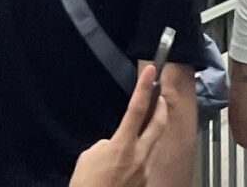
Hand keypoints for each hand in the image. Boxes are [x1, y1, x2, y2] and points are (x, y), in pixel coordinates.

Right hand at [72, 61, 167, 186]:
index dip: (144, 87)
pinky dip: (138, 157)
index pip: (137, 108)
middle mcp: (139, 156)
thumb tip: (115, 144)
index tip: (151, 70)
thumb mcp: (90, 157)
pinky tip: (124, 164)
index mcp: (123, 145)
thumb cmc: (85, 184)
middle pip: (158, 124)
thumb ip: (107, 144)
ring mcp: (144, 171)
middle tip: (160, 97)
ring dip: (149, 134)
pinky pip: (143, 163)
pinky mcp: (144, 183)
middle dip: (161, 107)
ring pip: (152, 144)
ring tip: (138, 132)